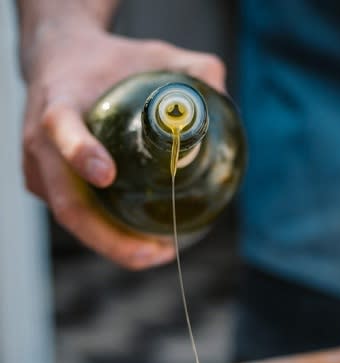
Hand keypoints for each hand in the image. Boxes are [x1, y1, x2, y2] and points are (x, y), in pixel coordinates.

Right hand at [21, 23, 225, 268]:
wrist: (61, 61)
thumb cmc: (110, 63)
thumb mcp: (153, 55)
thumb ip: (192, 70)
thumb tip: (221, 95)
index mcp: (60, 102)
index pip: (61, 129)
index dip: (81, 152)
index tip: (107, 174)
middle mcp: (42, 142)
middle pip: (69, 203)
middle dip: (111, 238)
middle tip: (157, 250)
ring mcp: (40, 170)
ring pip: (74, 220)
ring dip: (115, 246)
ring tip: (159, 252)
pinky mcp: (46, 187)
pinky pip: (78, 219)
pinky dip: (108, 236)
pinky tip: (142, 243)